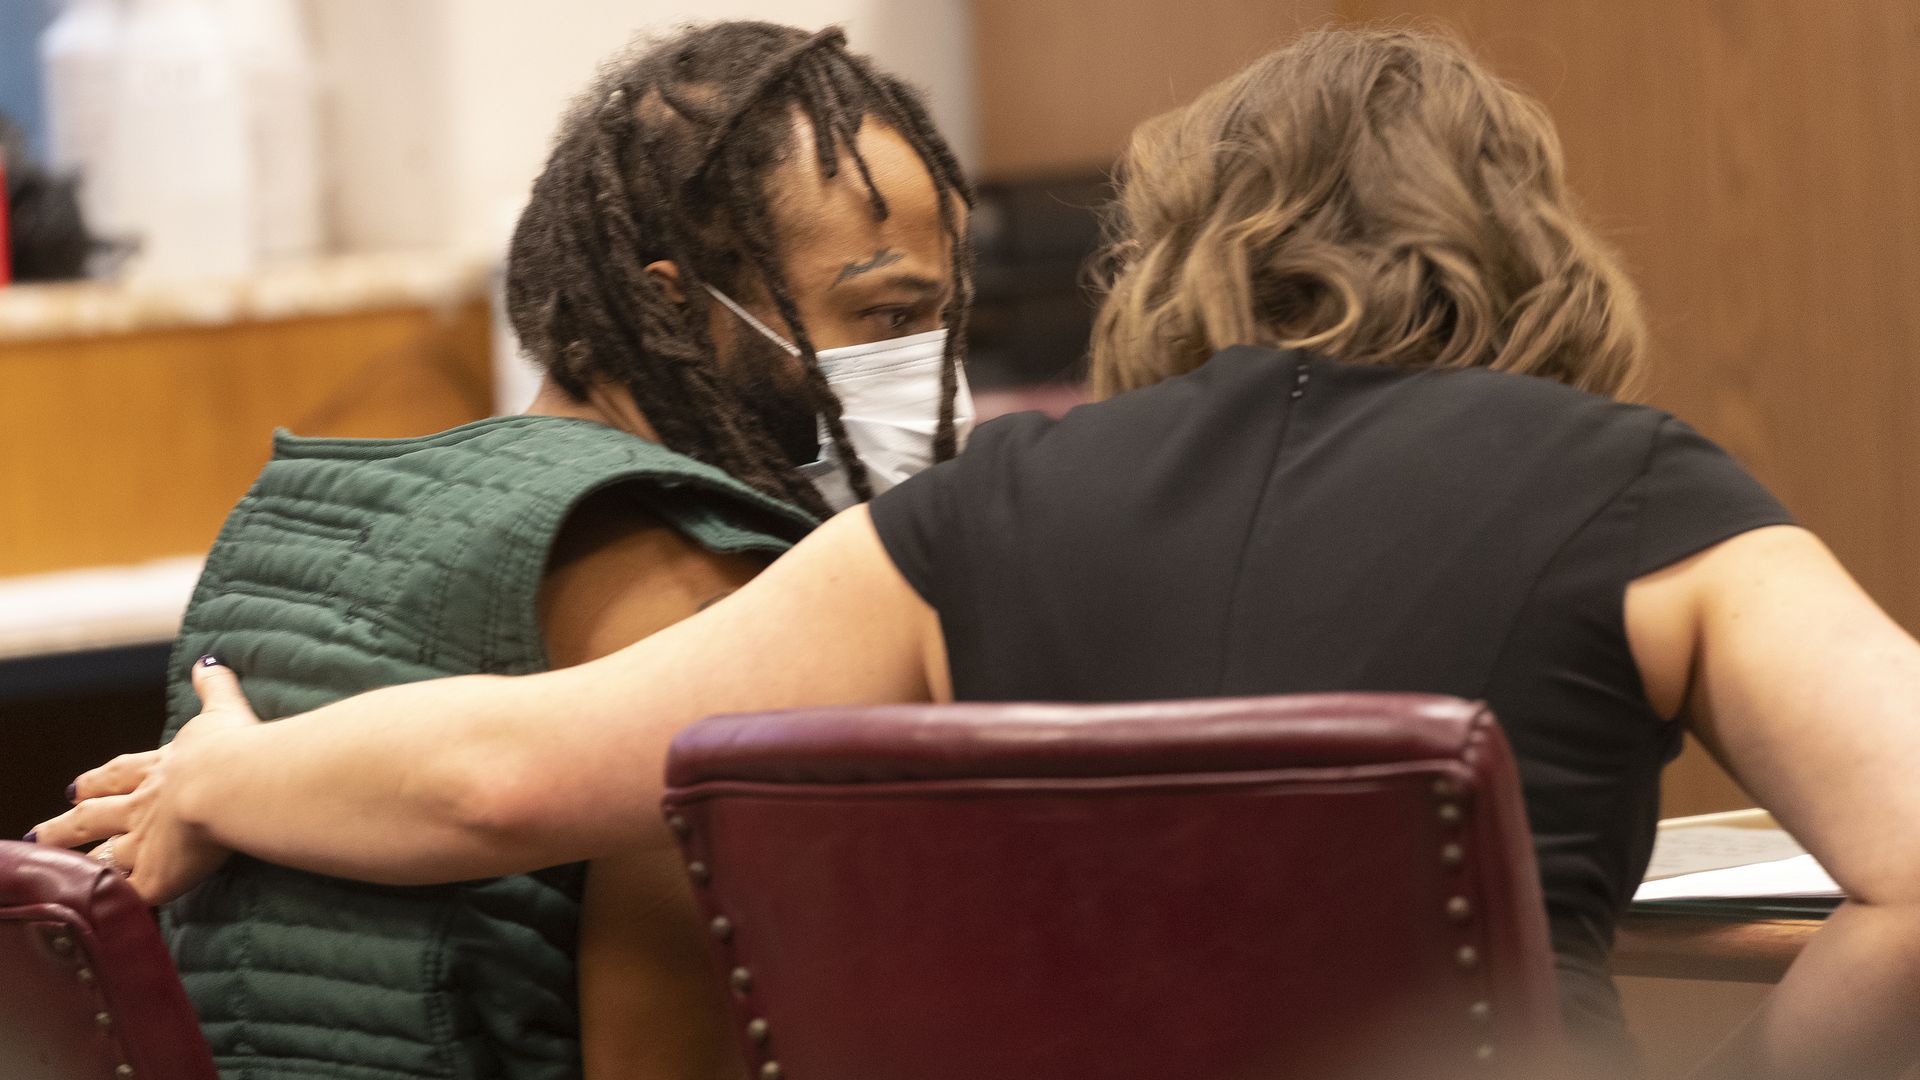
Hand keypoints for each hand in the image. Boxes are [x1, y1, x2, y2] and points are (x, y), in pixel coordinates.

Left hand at [28, 656, 261, 902]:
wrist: (232, 785)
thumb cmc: (234, 748)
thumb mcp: (224, 710)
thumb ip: (215, 688)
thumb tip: (208, 660)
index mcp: (159, 770)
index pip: (119, 775)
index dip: (97, 780)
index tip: (74, 786)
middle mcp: (143, 808)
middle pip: (94, 818)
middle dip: (64, 827)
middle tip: (36, 834)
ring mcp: (146, 845)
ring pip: (103, 860)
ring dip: (80, 868)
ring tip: (59, 881)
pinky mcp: (157, 878)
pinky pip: (130, 899)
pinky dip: (116, 908)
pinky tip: (103, 921)